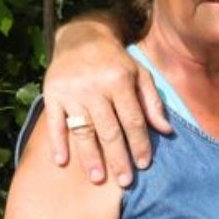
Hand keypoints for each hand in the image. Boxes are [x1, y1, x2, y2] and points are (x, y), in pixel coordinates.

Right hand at [42, 14, 170, 185]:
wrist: (81, 37)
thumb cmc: (116, 60)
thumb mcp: (140, 74)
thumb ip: (152, 102)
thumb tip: (166, 130)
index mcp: (119, 81)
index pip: (132, 119)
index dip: (140, 143)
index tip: (144, 164)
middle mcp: (95, 88)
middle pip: (109, 130)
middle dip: (118, 158)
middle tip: (125, 181)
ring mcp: (72, 92)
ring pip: (83, 130)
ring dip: (90, 157)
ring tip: (98, 179)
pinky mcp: (52, 94)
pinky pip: (54, 122)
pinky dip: (57, 142)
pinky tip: (62, 162)